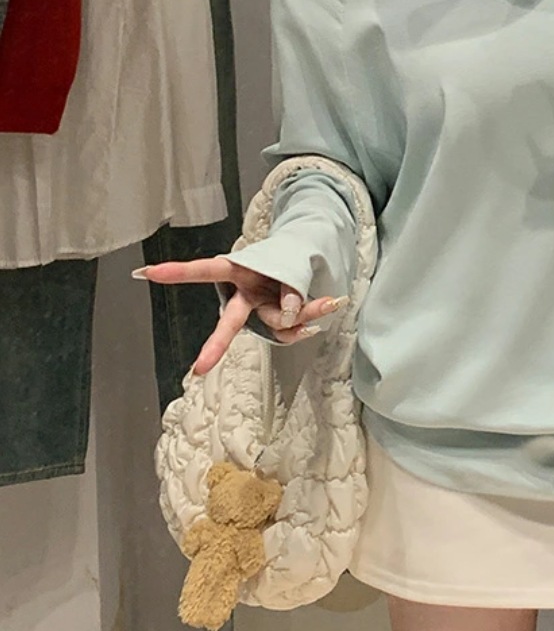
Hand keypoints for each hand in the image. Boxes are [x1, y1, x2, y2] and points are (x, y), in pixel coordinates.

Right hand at [137, 257, 346, 375]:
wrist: (303, 262)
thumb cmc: (284, 262)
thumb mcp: (287, 265)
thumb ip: (289, 286)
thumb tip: (291, 310)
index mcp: (238, 272)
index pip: (205, 271)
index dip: (178, 272)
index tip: (146, 273)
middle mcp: (244, 297)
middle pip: (230, 322)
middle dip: (216, 346)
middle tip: (199, 369)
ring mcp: (260, 312)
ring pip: (278, 321)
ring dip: (306, 311)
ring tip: (330, 299)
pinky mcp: (277, 323)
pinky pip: (294, 329)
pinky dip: (313, 318)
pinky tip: (328, 305)